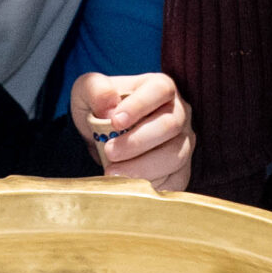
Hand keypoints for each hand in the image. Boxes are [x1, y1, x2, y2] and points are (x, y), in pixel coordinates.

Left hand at [72, 72, 192, 191]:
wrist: (103, 136)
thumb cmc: (99, 108)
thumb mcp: (87, 91)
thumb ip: (96, 90)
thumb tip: (109, 107)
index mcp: (160, 86)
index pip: (160, 90)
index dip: (139, 106)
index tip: (115, 121)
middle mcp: (178, 112)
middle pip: (170, 125)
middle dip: (137, 142)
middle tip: (110, 152)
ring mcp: (183, 142)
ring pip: (175, 155)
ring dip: (143, 167)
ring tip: (113, 172)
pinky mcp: (181, 169)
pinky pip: (176, 180)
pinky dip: (153, 186)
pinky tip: (130, 186)